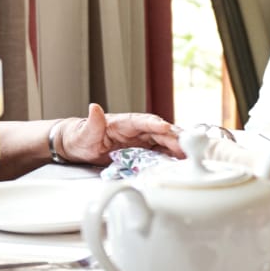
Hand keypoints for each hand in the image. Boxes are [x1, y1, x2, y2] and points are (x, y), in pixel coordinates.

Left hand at [59, 103, 185, 163]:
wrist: (79, 146)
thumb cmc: (82, 137)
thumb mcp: (84, 131)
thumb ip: (92, 122)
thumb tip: (94, 108)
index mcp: (123, 122)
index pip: (142, 121)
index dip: (154, 124)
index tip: (165, 128)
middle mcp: (136, 130)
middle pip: (159, 132)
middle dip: (173, 138)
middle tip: (186, 146)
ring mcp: (140, 141)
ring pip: (163, 142)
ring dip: (177, 147)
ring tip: (190, 154)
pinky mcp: (142, 151)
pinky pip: (160, 153)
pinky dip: (171, 157)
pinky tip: (181, 163)